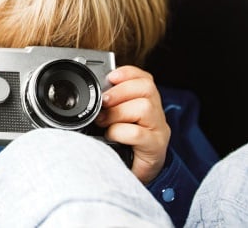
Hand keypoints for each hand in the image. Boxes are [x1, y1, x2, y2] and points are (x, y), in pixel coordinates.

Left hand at [95, 65, 170, 183]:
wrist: (134, 174)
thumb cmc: (122, 142)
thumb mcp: (114, 118)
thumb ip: (107, 103)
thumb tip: (89, 94)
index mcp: (147, 101)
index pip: (144, 78)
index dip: (127, 73)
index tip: (110, 77)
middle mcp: (156, 113)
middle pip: (146, 88)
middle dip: (119, 92)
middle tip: (103, 103)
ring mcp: (158, 130)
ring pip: (144, 108)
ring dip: (118, 112)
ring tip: (105, 122)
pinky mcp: (155, 148)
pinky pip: (138, 134)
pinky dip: (120, 132)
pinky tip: (111, 136)